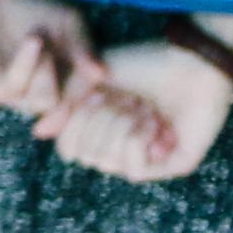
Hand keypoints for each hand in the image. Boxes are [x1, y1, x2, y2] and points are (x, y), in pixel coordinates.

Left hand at [0, 0, 101, 118]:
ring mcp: (17, 96)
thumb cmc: (32, 5)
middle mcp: (43, 95)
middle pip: (68, 106)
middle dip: (68, 77)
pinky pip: (13, 89)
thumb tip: (102, 75)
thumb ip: (84, 49)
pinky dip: (25, 65)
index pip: (86, 104)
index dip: (95, 95)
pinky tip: (33, 41)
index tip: (103, 77)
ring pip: (44, 102)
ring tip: (38, 37)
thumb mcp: (68, 23)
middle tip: (58, 44)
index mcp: (65, 84)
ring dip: (46, 69)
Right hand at [37, 40, 232, 183]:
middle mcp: (124, 146)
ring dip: (122, 127)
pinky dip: (138, 142)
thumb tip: (39, 132)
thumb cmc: (146, 63)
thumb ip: (66, 105)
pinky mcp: (172, 166)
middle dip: (101, 120)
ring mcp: (148, 157)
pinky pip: (134, 171)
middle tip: (129, 98)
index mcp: (106, 129)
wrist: (192, 62)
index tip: (95, 93)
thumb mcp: (93, 79)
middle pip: (84, 155)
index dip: (74, 122)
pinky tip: (156, 125)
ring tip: (145, 109)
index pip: (69, 147)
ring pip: (106, 162)